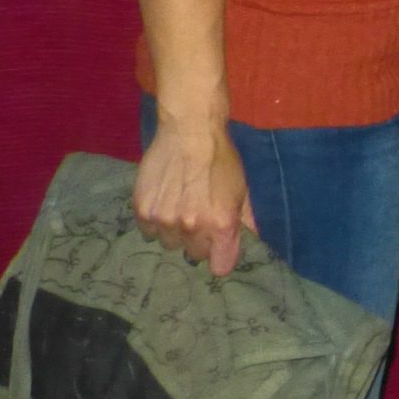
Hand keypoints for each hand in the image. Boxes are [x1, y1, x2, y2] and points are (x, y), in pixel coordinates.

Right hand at [133, 117, 256, 275]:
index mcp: (221, 224)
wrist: (189, 131)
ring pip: (170, 243)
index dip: (221, 256)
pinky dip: (156, 222)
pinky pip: (149, 232)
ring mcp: (165, 220)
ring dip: (176, 230)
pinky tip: (164, 202)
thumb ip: (246, 218)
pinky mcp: (143, 211)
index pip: (220, 266)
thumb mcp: (242, 187)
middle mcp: (192, 227)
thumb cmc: (221, 158)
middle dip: (199, 239)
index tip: (220, 247)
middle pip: (194, 254)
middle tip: (200, 216)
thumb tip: (255, 239)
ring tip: (180, 206)